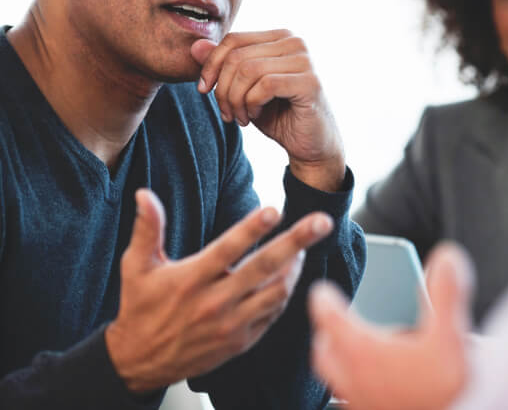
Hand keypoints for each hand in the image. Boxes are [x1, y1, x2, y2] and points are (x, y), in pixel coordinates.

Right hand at [106, 189, 333, 391]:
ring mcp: (231, 325)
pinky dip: (285, 292)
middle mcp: (215, 302)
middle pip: (265, 267)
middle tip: (323, 222)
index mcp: (191, 279)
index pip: (228, 250)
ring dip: (295, 267)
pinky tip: (289, 275)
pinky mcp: (241, 341)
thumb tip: (144, 193)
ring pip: (276, 292)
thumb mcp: (136, 266)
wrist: (139, 363)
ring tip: (304, 246)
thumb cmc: (140, 307)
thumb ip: (148, 228)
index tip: (275, 209)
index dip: (252, 229)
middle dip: (297, 242)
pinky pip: (273, 313)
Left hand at [191, 30, 344, 191]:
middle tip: (227, 113)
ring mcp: (305, 60)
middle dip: (223, 89)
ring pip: (248, 70)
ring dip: (236, 100)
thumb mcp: (243, 89)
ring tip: (241, 117)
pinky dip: (251, 104)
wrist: (311, 145)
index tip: (204, 90)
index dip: (211, 65)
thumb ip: (222, 66)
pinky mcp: (310, 82)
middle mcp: (295, 42)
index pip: (233, 40)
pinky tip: (255, 116)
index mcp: (280, 37)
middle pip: (238, 56)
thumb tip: (195, 45)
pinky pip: (265, 85)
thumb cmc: (279, 114)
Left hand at [308, 243, 471, 409]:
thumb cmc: (449, 392)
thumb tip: (446, 257)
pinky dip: (354, 387)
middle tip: (335, 321)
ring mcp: (361, 405)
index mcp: (364, 353)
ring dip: (340, 362)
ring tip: (356, 351)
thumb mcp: (452, 335)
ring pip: (335, 380)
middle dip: (327, 333)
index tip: (321, 291)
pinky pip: (350, 401)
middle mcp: (354, 381)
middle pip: (324, 352)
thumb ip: (447, 293)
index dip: (324, 301)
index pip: (329, 319)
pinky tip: (379, 385)